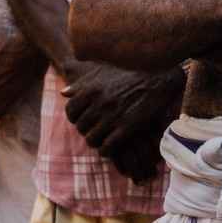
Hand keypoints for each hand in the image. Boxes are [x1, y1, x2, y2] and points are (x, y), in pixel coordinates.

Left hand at [62, 61, 183, 182]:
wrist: (158, 76)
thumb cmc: (130, 73)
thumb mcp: (104, 72)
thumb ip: (82, 83)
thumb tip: (63, 92)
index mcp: (92, 89)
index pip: (70, 111)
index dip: (74, 117)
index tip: (83, 118)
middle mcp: (99, 103)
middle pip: (80, 127)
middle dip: (86, 129)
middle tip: (96, 128)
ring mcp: (112, 116)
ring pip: (91, 139)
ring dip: (96, 141)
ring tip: (103, 138)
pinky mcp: (126, 127)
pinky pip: (106, 147)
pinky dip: (106, 150)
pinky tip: (112, 145)